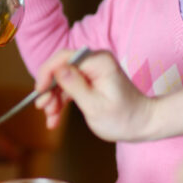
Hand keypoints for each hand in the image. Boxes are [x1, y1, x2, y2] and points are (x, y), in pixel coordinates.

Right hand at [34, 49, 154, 141]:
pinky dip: (61, 102)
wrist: (143, 124)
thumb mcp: (95, 106)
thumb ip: (75, 86)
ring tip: (50, 118)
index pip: (64, 57)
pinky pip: (69, 87)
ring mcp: (92, 71)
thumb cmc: (124, 118)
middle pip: (60, 68)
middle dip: (49, 89)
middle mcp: (94, 61)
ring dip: (53, 98)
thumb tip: (57, 70)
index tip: (39, 91)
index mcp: (98, 62)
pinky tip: (54, 118)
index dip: (47, 72)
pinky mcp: (90, 81)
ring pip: (62, 80)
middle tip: (43, 108)